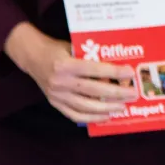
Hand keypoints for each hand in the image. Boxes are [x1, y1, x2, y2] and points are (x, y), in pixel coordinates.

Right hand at [5, 23, 135, 122]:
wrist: (32, 56)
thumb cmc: (57, 49)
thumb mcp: (73, 47)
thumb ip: (90, 56)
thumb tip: (117, 65)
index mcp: (66, 64)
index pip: (95, 70)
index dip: (114, 72)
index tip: (130, 73)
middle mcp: (60, 81)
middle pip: (93, 90)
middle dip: (116, 93)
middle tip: (133, 94)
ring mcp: (57, 95)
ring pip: (85, 106)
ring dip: (107, 108)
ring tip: (122, 107)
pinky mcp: (54, 103)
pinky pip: (75, 115)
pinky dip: (91, 118)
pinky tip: (105, 116)